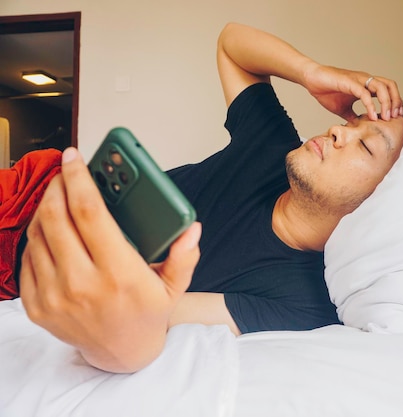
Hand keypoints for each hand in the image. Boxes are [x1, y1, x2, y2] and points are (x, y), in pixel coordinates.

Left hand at [19, 147, 201, 372]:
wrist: (121, 355)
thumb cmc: (147, 315)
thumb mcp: (174, 287)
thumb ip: (184, 256)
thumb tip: (191, 229)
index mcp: (119, 274)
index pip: (90, 213)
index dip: (80, 179)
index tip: (75, 159)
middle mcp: (82, 284)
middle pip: (57, 217)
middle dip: (58, 186)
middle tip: (65, 172)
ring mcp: (55, 296)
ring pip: (38, 234)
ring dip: (46, 207)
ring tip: (59, 196)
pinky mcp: (38, 306)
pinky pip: (28, 258)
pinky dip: (37, 236)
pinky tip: (52, 228)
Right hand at [303, 64, 402, 121]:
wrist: (312, 80)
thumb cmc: (326, 91)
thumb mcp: (343, 109)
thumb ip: (353, 117)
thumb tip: (359, 128)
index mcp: (366, 86)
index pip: (388, 90)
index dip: (394, 102)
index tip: (395, 117)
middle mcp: (365, 80)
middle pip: (390, 86)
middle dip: (396, 101)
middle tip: (395, 117)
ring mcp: (359, 80)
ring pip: (381, 87)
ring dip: (387, 103)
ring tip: (386, 118)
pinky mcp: (350, 82)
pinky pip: (365, 93)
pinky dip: (371, 105)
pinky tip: (372, 116)